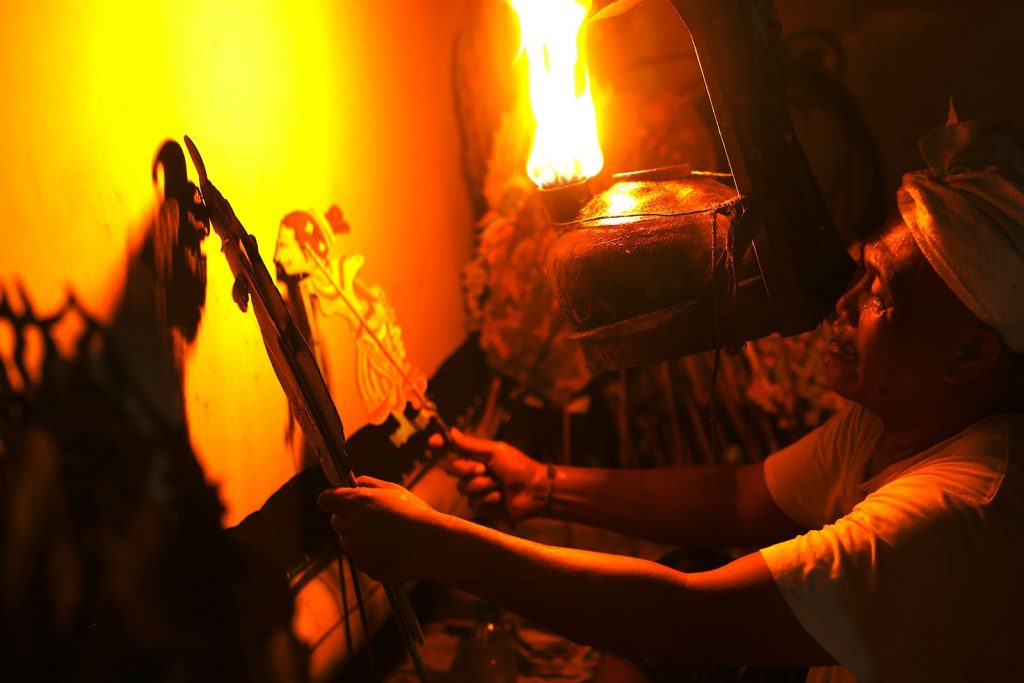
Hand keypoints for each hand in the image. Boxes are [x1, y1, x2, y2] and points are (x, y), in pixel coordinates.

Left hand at [317, 476, 446, 583]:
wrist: (432, 544)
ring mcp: (357, 549)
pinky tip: (392, 551)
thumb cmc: (415, 513)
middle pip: (337, 522)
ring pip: (350, 544)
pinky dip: (373, 558)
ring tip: (389, 537)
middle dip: (350, 521)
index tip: (342, 502)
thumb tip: (351, 483)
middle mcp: (351, 524)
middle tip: (374, 520)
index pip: (325, 499)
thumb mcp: (393, 489)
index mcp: (356, 501)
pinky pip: (363, 561)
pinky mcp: (365, 567)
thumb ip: (368, 483)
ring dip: (362, 541)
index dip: (333, 500)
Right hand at [430, 428, 550, 522]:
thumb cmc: (518, 467)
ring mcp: (478, 489)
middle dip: (467, 469)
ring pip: (463, 488)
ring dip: (482, 486)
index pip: (453, 449)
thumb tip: (452, 431)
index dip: (441, 445)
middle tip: (484, 469)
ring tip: (499, 485)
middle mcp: (474, 471)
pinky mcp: (483, 505)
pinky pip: (474, 503)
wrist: (535, 490)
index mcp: (477, 456)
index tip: (432, 442)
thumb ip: (471, 445)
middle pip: (452, 469)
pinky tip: (501, 497)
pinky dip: (488, 499)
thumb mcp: (495, 452)